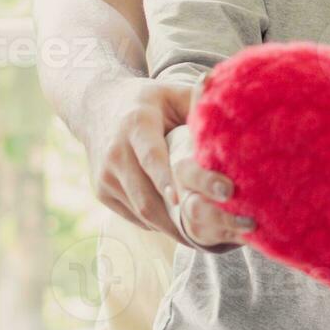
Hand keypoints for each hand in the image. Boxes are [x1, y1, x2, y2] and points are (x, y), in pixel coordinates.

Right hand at [83, 72, 247, 245]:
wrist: (96, 106)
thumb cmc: (147, 101)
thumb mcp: (170, 93)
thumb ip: (197, 102)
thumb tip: (233, 107)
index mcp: (136, 125)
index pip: (150, 156)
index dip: (165, 179)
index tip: (182, 201)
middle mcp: (116, 152)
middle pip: (144, 194)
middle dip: (175, 218)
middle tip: (210, 231)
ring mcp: (105, 175)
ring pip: (139, 210)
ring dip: (169, 225)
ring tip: (202, 236)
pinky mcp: (101, 191)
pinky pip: (132, 215)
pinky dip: (155, 223)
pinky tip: (179, 225)